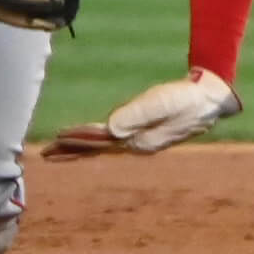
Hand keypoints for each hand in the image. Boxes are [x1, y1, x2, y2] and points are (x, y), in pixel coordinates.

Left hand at [42, 68, 240, 159]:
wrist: (208, 100)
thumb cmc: (185, 99)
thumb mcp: (160, 103)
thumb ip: (136, 115)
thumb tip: (110, 131)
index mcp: (138, 141)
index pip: (101, 142)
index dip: (78, 140)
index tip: (57, 138)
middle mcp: (136, 145)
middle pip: (98, 150)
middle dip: (71, 152)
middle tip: (45, 154)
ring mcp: (140, 141)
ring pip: (103, 147)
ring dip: (80, 148)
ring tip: (57, 150)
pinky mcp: (142, 133)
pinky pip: (111, 140)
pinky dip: (94, 141)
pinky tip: (86, 143)